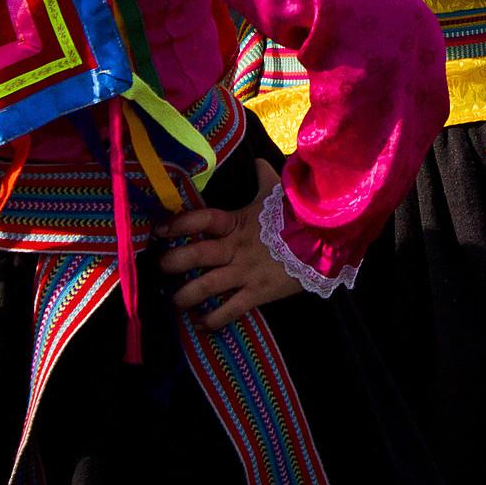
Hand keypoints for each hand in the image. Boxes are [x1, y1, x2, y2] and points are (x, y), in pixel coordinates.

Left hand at [158, 161, 305, 330]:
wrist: (326, 240)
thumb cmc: (298, 215)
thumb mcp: (279, 192)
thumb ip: (264, 176)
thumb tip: (258, 160)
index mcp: (238, 222)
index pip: (202, 219)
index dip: (179, 223)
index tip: (159, 230)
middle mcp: (236, 248)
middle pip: (198, 254)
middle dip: (174, 261)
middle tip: (161, 267)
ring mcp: (246, 272)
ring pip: (207, 286)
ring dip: (185, 296)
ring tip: (174, 301)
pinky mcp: (258, 293)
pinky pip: (231, 310)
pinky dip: (214, 320)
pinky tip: (202, 324)